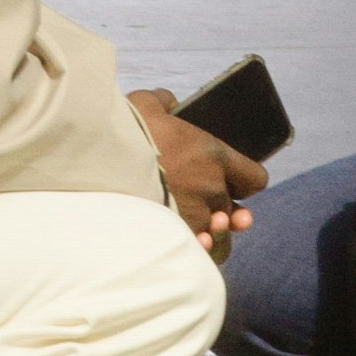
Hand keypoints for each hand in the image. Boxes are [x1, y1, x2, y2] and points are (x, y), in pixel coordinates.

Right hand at [132, 91, 254, 244]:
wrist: (101, 167)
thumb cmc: (127, 133)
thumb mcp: (145, 105)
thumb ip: (163, 102)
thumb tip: (169, 102)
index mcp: (213, 157)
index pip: (255, 179)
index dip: (244, 181)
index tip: (230, 180)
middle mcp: (212, 191)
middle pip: (234, 211)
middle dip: (222, 210)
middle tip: (206, 207)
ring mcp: (196, 218)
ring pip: (218, 237)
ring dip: (210, 234)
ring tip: (197, 231)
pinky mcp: (176, 239)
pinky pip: (198, 253)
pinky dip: (194, 251)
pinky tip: (184, 245)